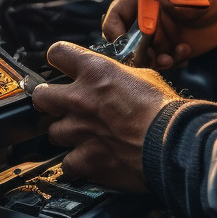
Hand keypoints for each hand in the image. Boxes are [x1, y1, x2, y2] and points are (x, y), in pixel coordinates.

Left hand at [31, 42, 181, 192]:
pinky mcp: (85, 160)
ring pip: (54, 133)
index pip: (57, 53)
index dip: (59, 60)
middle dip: (49, 101)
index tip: (62, 68)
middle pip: (41, 96)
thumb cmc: (166, 111)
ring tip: (86, 138)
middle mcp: (80, 99)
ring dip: (68, 135)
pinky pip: (67, 164)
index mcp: (96, 72)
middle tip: (62, 107)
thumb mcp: (144, 77)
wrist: (174, 144)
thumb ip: (118, 76)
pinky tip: (91, 161)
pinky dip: (78, 164)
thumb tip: (112, 78)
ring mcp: (79, 131)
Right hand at [102, 0, 216, 69]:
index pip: (116, 16)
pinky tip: (185, 55)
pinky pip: (160, 64)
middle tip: (156, 59)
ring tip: (175, 58)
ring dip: (155, 62)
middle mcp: (145, 19)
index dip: (115, 32)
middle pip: (125, 43)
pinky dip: (170, 64)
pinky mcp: (168, 50)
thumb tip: (164, 5)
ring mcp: (156, 36)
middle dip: (137, 55)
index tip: (125, 46)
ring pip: (142, 57)